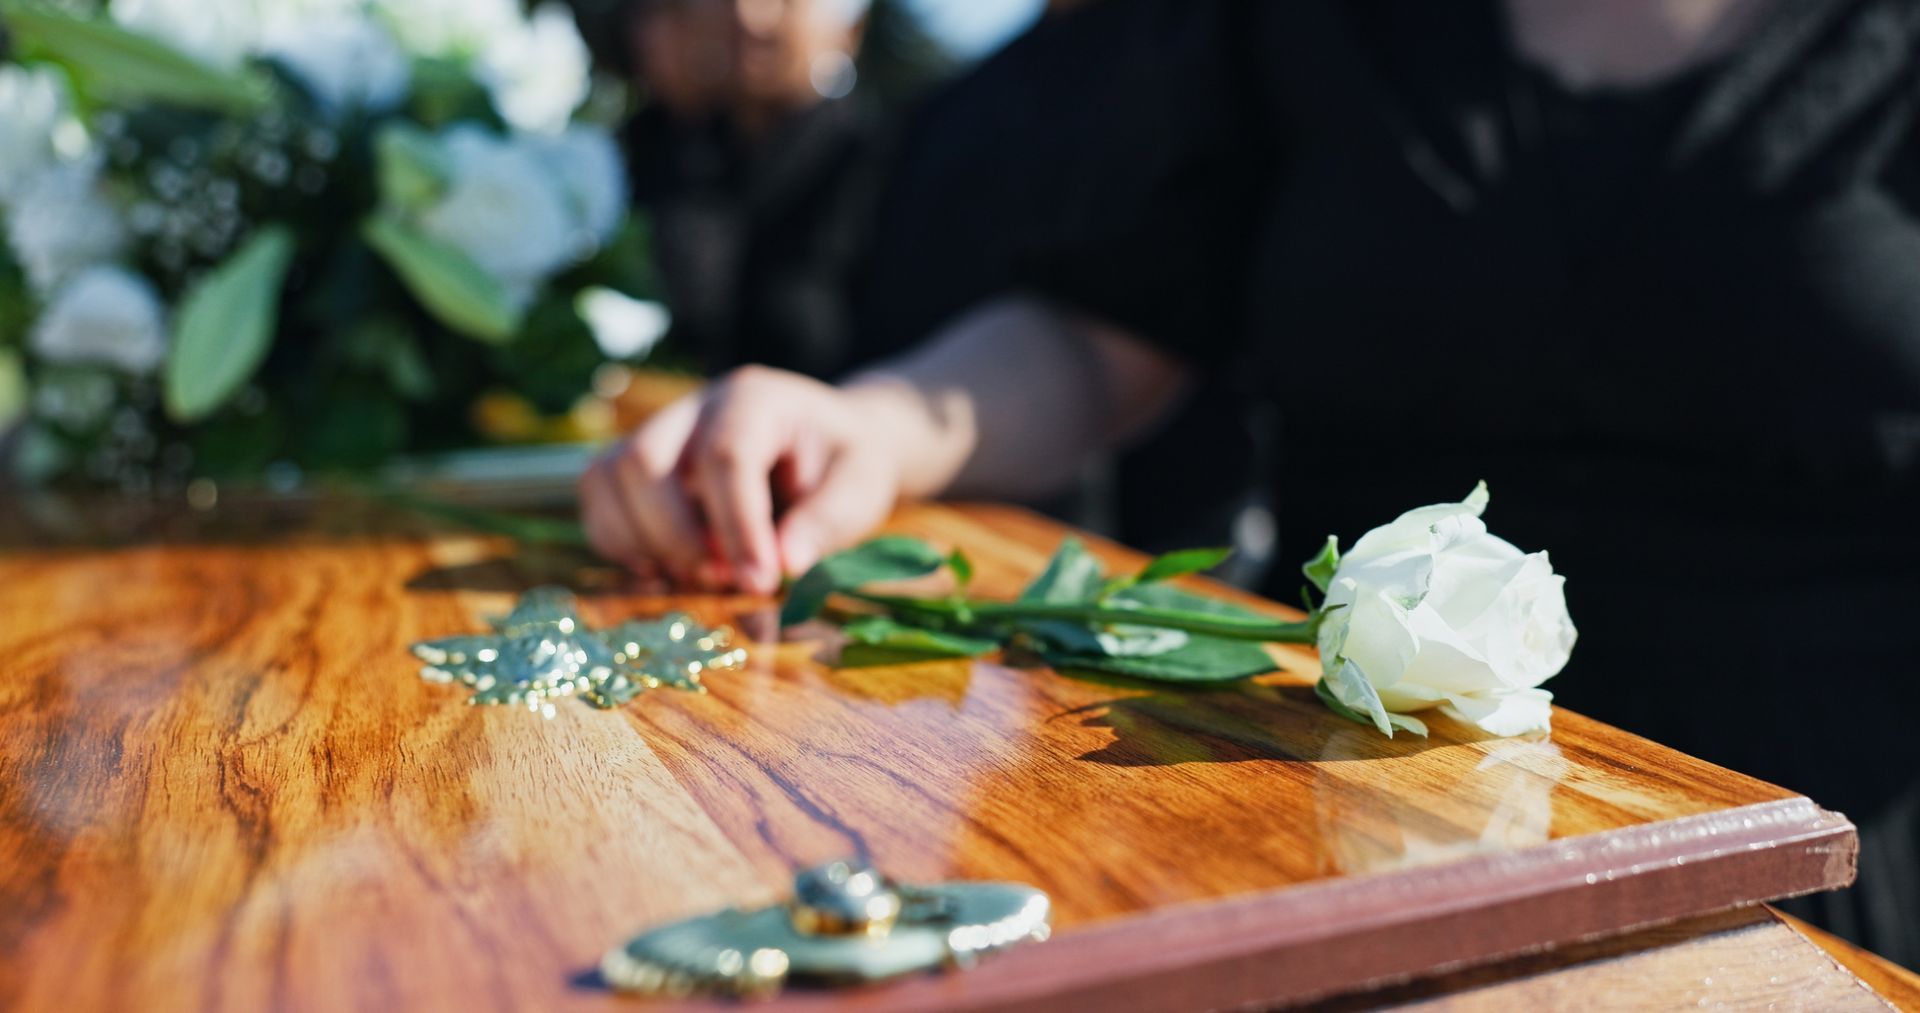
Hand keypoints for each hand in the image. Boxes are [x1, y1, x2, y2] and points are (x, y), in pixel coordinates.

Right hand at [579, 366, 905, 593]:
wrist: (829, 442)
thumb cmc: (846, 463)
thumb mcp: (862, 488)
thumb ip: (827, 523)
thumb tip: (784, 564)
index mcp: (757, 399)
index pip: (726, 456)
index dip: (738, 527)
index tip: (760, 582)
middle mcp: (698, 407)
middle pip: (646, 461)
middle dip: (677, 537)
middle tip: (724, 581)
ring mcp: (661, 431)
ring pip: (609, 477)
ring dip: (644, 542)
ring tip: (700, 575)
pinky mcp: (639, 462)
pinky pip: (599, 497)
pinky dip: (620, 543)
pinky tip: (668, 570)